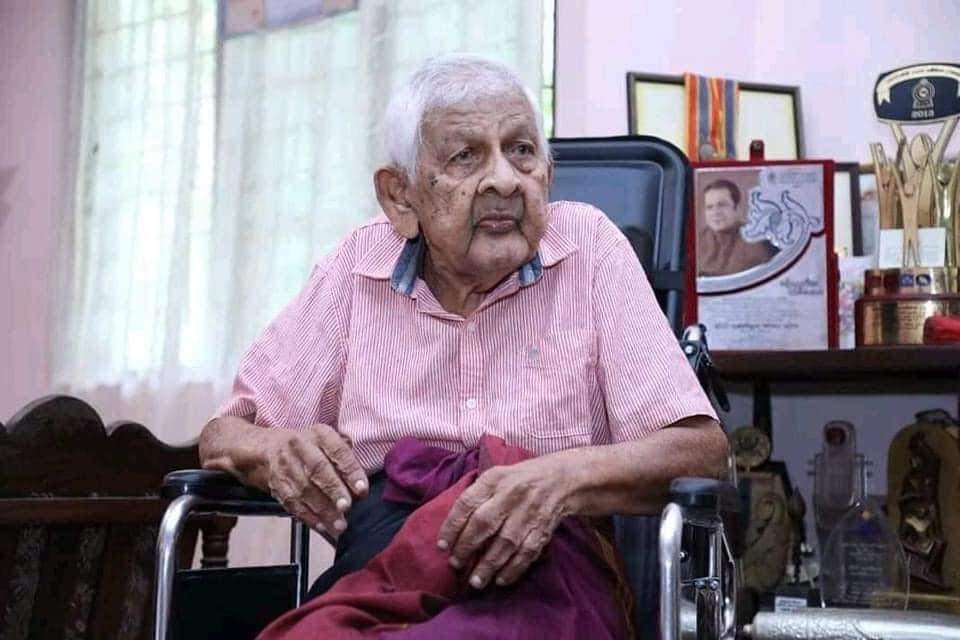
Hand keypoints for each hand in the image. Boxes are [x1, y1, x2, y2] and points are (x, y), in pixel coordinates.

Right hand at [264, 424, 367, 536]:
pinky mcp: (277, 485)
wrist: (269, 450)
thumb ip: (346, 457)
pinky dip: (309, 517)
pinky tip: (323, 527)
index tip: (362, 489)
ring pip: (305, 490)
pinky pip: (293, 503)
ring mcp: (286, 466)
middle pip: (318, 470)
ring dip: (323, 510)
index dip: (351, 471)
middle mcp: (300, 446)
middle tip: (347, 507)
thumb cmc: (311, 448)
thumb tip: (361, 482)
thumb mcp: (329, 441)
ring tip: (339, 525)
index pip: (338, 451)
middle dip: (334, 490)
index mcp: (319, 434)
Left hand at [436, 456, 573, 588]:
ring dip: (488, 565)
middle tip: (456, 564)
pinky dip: (513, 569)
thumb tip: (452, 528)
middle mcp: (510, 494)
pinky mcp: (543, 528)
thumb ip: (476, 496)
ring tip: (475, 581)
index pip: (466, 503)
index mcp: (494, 479)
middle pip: (483, 524)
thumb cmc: (519, 480)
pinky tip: (501, 580)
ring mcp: (528, 512)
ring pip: (505, 543)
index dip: (451, 526)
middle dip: (466, 547)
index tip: (442, 546)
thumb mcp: (495, 476)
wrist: (562, 478)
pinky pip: (527, 552)